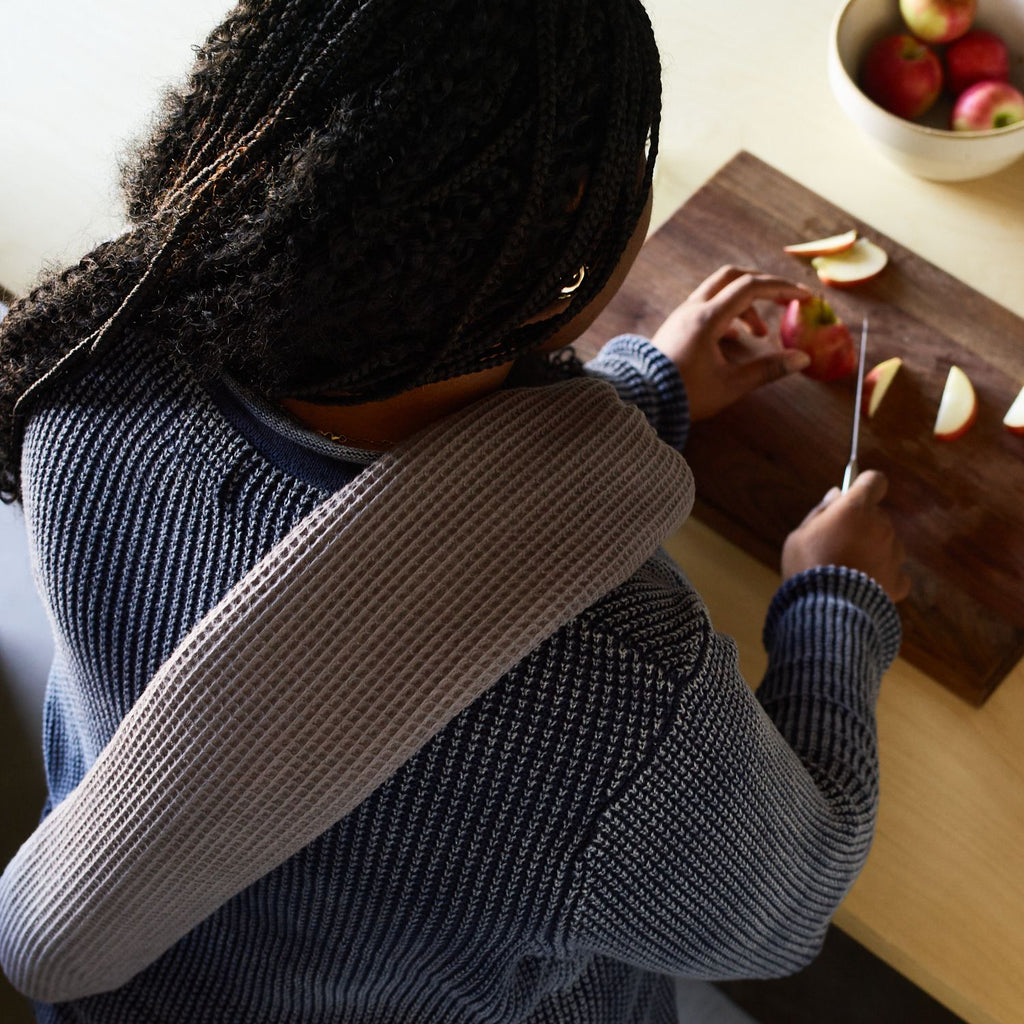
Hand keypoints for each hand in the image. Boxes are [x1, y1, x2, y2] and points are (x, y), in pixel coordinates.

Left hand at [650, 265, 813, 421]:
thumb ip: (768, 370)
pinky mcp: (676, 325)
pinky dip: (728, 313)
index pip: (750, 287)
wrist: (641, 402)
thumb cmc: (685, 395)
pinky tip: (736, 337)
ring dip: (745, 303)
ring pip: (718, 291)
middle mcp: (692, 309)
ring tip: (760, 334)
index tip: (803, 297)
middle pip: (732, 276)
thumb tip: (802, 359)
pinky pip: (707, 305)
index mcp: (707, 319)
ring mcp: (682, 314)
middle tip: (784, 299)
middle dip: (763, 284)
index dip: (781, 288)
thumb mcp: (730, 385)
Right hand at [781, 470, 910, 602]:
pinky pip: (896, 572)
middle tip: (837, 545)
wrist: (824, 608)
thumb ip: (822, 511)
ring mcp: (893, 553)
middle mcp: (880, 526)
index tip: (855, 494)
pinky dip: (885, 576)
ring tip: (849, 570)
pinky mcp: (898, 580)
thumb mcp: (800, 534)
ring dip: (874, 550)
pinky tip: (866, 584)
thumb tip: (837, 494)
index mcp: (856, 508)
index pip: (874, 481)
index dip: (866, 485)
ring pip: (887, 543)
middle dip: (862, 525)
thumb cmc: (806, 566)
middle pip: (877, 516)